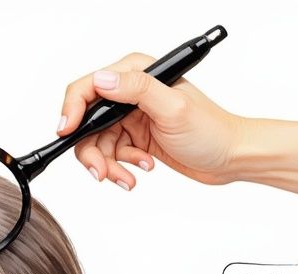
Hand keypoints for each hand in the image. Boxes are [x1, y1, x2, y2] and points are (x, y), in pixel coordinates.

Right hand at [57, 52, 244, 188]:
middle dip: (92, 150)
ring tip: (128, 177)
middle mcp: (130, 93)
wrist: (230, 157)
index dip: (73, 109)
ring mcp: (131, 117)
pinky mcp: (135, 138)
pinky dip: (122, 167)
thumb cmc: (212, 130)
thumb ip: (136, 90)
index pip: (90, 87)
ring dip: (110, 164)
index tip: (67, 132)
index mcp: (137, 73)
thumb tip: (102, 80)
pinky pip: (112, 155)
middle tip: (101, 171)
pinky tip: (143, 168)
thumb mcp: (172, 107)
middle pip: (88, 121)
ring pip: (98, 143)